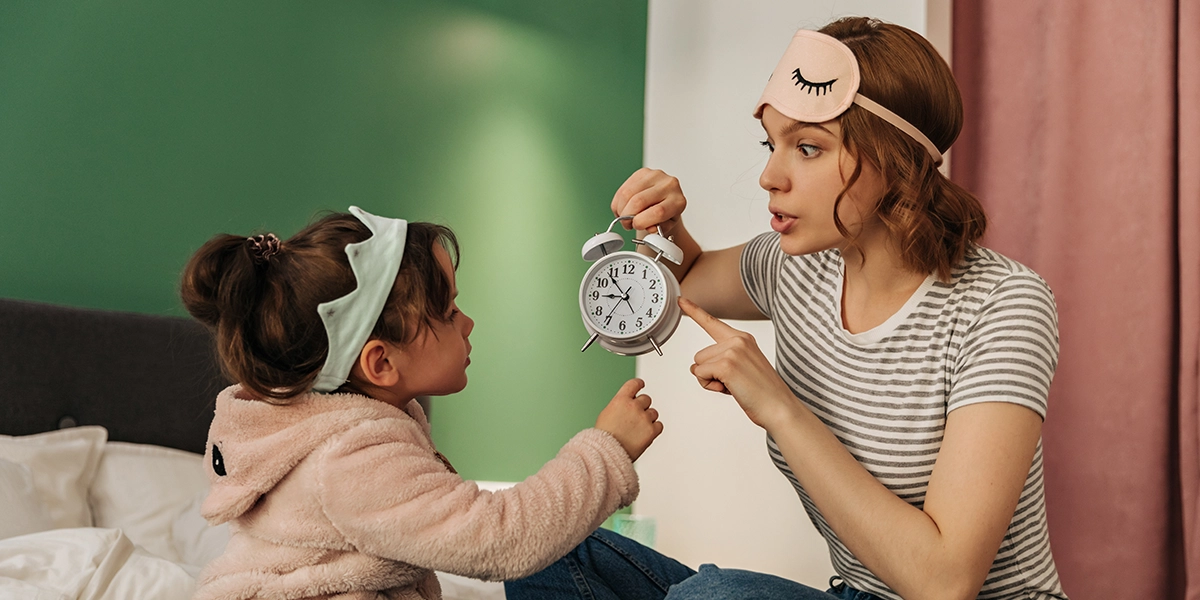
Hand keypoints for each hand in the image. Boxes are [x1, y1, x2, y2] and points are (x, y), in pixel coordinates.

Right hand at [595, 378, 663, 460]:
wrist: (606, 453)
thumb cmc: (603, 437)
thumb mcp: (607, 413)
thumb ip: (620, 405)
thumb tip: (629, 402)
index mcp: (621, 400)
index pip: (634, 384)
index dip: (639, 384)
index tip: (641, 385)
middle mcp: (634, 406)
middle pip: (646, 399)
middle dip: (642, 407)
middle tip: (634, 419)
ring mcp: (644, 418)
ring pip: (653, 413)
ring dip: (648, 419)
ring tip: (637, 430)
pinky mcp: (651, 431)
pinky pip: (659, 425)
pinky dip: (654, 429)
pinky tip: (644, 434)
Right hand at [611, 168, 686, 233]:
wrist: (666, 200)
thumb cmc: (666, 215)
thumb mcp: (665, 227)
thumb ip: (658, 230)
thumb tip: (649, 228)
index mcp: (678, 201)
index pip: (658, 212)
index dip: (642, 222)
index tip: (636, 225)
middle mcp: (669, 185)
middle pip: (639, 201)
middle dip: (627, 216)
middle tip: (627, 223)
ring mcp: (655, 176)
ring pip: (627, 194)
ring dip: (621, 209)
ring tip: (625, 216)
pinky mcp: (642, 172)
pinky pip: (623, 188)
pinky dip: (618, 202)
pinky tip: (624, 207)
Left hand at [679, 298, 794, 429]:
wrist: (780, 408)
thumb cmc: (763, 394)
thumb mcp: (744, 368)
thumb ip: (723, 360)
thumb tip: (696, 368)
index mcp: (743, 339)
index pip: (712, 322)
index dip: (694, 311)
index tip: (681, 300)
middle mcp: (738, 340)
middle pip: (700, 355)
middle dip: (710, 373)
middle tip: (734, 383)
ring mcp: (733, 350)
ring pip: (698, 365)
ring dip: (710, 381)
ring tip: (734, 386)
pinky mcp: (727, 364)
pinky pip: (700, 375)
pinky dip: (710, 386)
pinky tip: (730, 389)